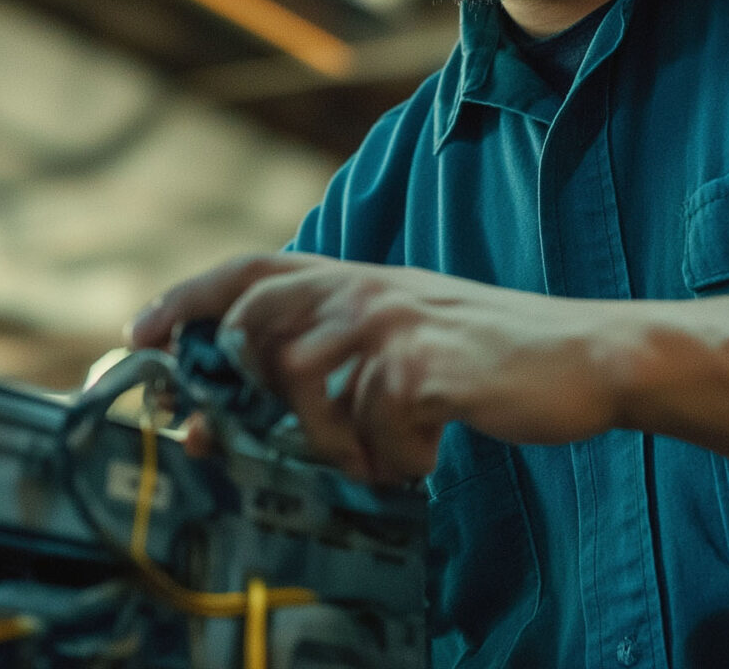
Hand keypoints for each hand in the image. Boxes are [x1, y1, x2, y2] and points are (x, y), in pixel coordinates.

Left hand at [127, 254, 635, 482]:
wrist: (589, 357)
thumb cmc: (494, 359)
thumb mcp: (410, 336)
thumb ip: (340, 358)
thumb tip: (255, 413)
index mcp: (361, 278)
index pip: (252, 270)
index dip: (188, 298)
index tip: (139, 334)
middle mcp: (367, 289)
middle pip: (257, 328)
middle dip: (254, 391)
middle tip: (294, 435)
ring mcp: (394, 323)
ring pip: (305, 391)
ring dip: (341, 443)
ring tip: (389, 453)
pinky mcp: (424, 366)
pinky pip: (372, 431)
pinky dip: (398, 458)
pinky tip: (431, 451)